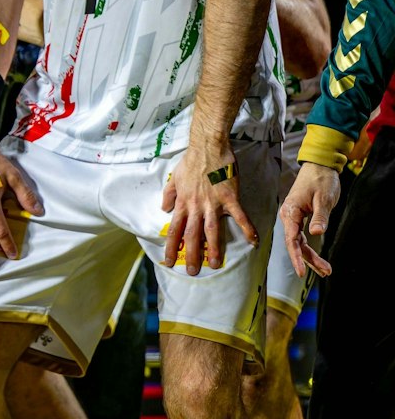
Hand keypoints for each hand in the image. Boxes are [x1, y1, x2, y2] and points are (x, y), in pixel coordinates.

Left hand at [160, 139, 258, 275]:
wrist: (208, 147)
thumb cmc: (191, 161)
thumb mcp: (174, 177)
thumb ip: (169, 194)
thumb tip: (164, 209)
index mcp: (183, 203)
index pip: (174, 229)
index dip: (172, 246)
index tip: (170, 260)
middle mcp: (196, 206)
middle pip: (192, 235)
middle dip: (191, 255)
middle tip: (192, 271)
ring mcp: (213, 203)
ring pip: (212, 231)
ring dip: (213, 249)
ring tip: (215, 264)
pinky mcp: (229, 198)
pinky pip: (239, 217)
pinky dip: (247, 229)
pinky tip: (254, 242)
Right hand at [279, 162, 341, 277]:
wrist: (319, 167)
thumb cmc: (320, 180)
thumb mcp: (323, 198)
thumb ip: (320, 217)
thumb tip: (316, 234)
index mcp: (291, 211)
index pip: (291, 239)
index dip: (296, 257)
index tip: (301, 271)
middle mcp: (288, 216)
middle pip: (295, 244)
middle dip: (309, 260)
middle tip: (325, 271)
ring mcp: (293, 217)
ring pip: (299, 242)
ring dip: (310, 257)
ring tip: (325, 269)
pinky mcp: (300, 217)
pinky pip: (302, 236)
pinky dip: (309, 248)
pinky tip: (316, 258)